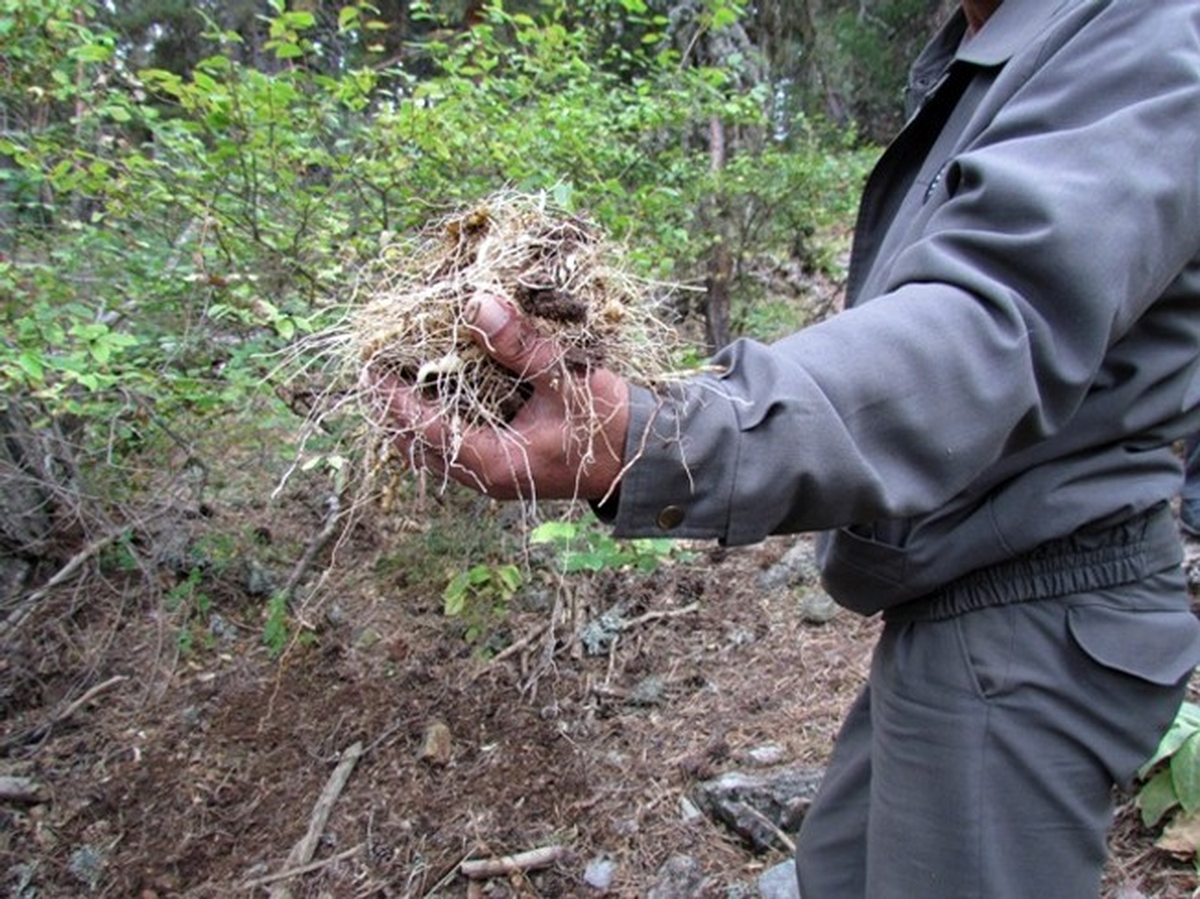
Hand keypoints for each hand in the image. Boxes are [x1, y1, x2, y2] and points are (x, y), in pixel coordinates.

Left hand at [371, 292, 630, 500]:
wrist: (639, 458)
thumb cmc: (607, 423)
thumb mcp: (567, 378)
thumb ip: (522, 345)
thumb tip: (478, 303)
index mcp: (493, 463)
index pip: (424, 431)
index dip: (393, 400)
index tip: (369, 368)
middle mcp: (483, 476)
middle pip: (415, 446)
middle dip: (391, 410)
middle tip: (372, 368)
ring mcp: (490, 474)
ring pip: (429, 450)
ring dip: (409, 416)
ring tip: (392, 377)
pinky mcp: (499, 465)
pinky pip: (449, 445)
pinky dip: (433, 420)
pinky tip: (431, 389)